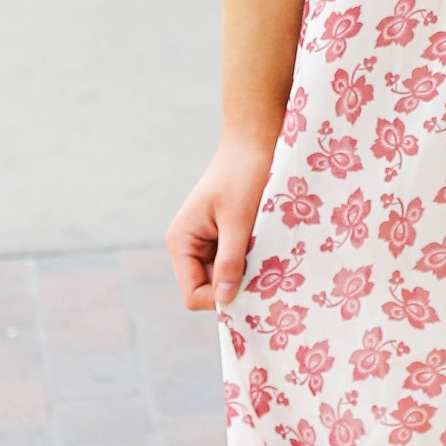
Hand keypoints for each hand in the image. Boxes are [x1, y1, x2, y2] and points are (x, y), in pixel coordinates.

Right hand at [166, 126, 278, 314]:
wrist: (252, 144)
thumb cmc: (242, 176)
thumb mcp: (238, 219)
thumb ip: (230, 260)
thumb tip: (225, 300)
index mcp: (181, 241)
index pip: (193, 294)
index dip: (219, 298)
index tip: (250, 288)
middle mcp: (188, 246)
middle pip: (209, 289)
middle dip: (235, 284)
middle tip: (264, 272)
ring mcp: (205, 243)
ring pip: (225, 278)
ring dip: (245, 272)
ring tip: (264, 253)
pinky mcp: (222, 238)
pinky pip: (234, 263)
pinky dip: (250, 261)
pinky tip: (264, 247)